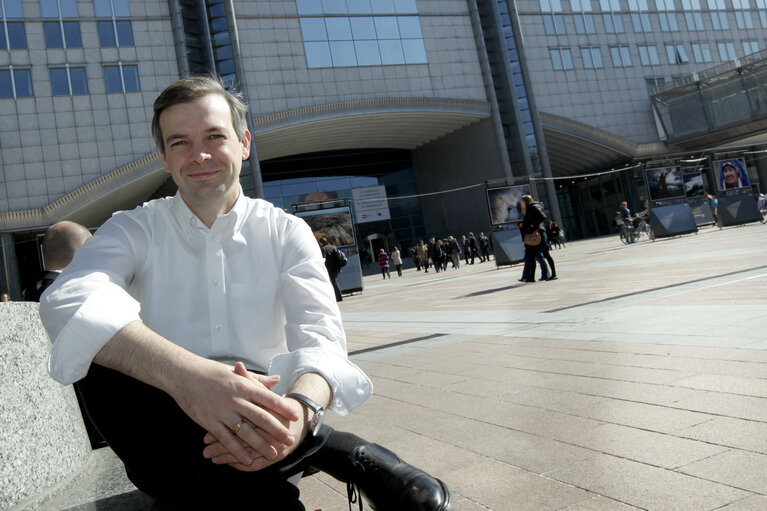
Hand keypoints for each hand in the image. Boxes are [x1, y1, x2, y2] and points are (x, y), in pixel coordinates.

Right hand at [170, 358, 299, 466]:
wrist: (183, 374)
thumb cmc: (211, 372)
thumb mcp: (236, 373)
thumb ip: (257, 380)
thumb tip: (277, 380)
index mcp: (242, 385)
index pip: (268, 398)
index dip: (282, 408)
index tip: (295, 416)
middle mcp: (234, 399)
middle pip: (260, 417)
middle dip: (277, 430)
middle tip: (290, 439)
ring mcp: (222, 411)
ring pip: (245, 432)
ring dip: (260, 444)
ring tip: (273, 454)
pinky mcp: (209, 422)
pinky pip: (226, 439)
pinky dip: (237, 451)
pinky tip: (247, 459)